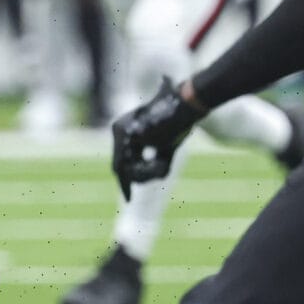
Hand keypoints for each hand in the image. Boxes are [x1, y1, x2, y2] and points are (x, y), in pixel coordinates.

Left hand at [111, 78, 204, 198]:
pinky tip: (161, 163)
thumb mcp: (165, 151)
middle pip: (120, 167)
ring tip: (163, 166)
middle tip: (156, 177)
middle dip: (138, 177)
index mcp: (124, 131)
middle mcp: (118, 129)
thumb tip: (148, 180)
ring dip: (144, 175)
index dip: (125, 180)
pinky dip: (146, 169)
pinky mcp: (129, 133)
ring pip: (124, 168)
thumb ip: (154, 167)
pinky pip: (131, 163)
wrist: (185, 106)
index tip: (128, 198)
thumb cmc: (178, 126)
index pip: (120, 160)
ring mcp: (121, 131)